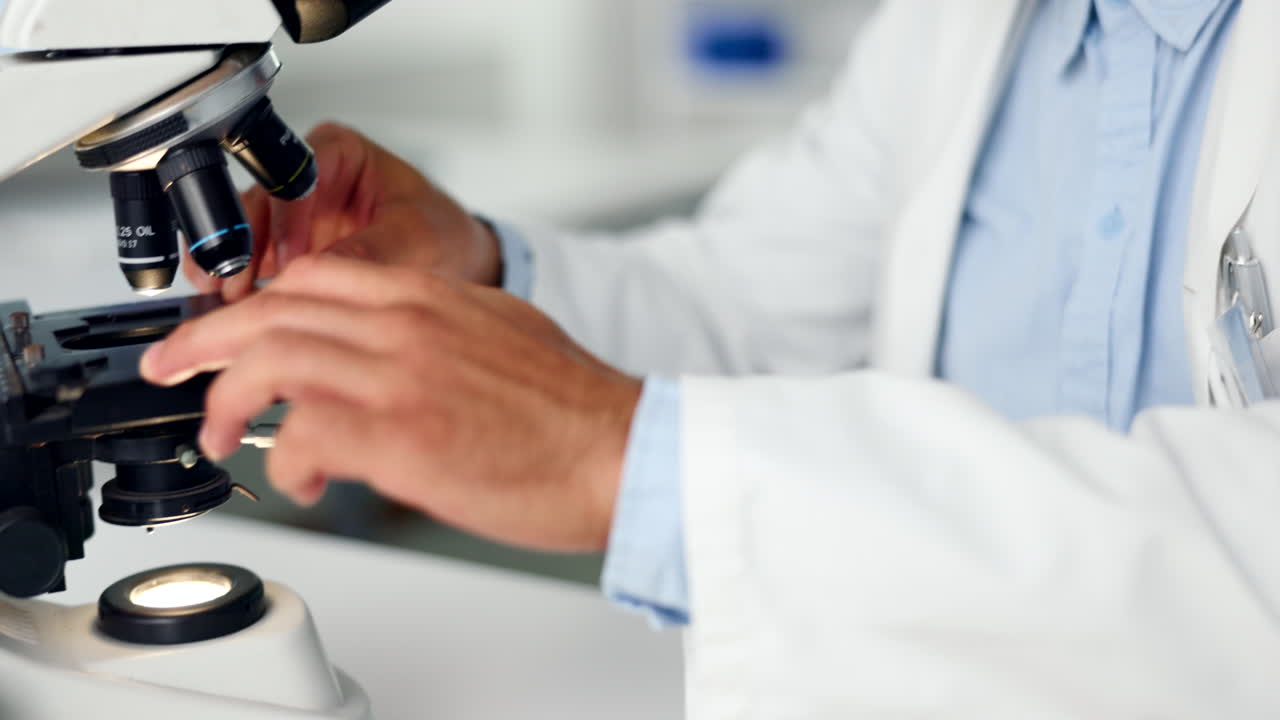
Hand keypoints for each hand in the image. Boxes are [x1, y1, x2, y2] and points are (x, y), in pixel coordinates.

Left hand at [148, 255, 640, 550]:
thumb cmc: (573, 408)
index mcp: (429, 295)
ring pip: (270, 362)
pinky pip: (304, 436)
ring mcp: (402, 376)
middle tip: (172, 370)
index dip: (251, 304)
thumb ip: (433, 329)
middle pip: (271, 311)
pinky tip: (298, 480)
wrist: (625, 449)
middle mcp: (408, 324)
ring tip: (213, 434)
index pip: (311, 277)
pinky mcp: (404, 438)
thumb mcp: (499, 332)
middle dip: (202, 342)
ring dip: (222, 401)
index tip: (225, 332)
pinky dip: (284, 460)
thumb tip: (388, 355)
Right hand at [189, 123, 501, 301]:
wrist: (454, 265)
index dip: (286, 220)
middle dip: (242, 248)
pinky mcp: (285, 251)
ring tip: (232, 304)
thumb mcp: (415, 239)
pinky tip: (240, 311)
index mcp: (338, 152)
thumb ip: (369, 249)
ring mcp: (291, 215)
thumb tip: (325, 270)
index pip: (293, 177)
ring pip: (244, 235)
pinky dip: (244, 288)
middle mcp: (306, 177)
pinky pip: (251, 264)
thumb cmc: (442, 235)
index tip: (290, 260)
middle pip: (256, 204)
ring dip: (234, 270)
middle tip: (237, 287)